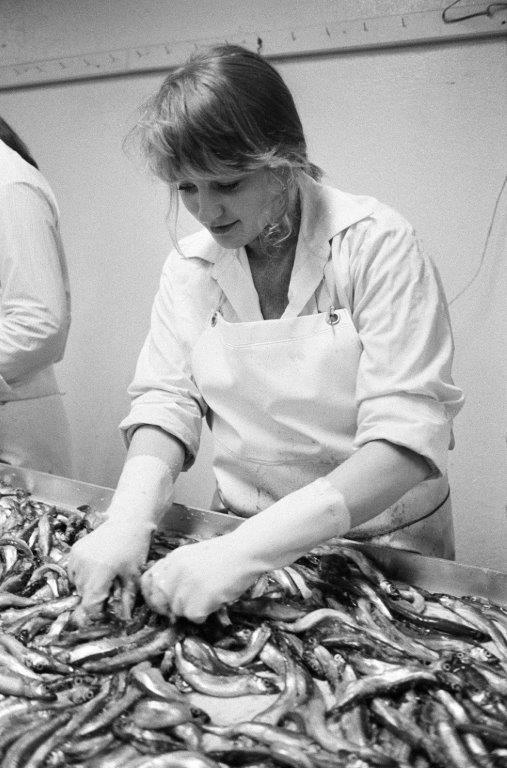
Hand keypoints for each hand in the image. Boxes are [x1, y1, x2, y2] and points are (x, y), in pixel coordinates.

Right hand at [67, 515, 151, 623]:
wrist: (128, 521)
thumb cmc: (135, 548)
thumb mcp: (134, 576)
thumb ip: (127, 599)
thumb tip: (124, 619)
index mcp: (100, 572)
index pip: (89, 604)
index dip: (98, 613)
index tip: (107, 612)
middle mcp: (84, 565)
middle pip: (84, 595)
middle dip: (96, 598)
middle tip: (111, 591)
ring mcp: (77, 556)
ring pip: (78, 584)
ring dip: (88, 587)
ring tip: (106, 578)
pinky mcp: (74, 550)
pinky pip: (73, 572)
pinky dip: (82, 575)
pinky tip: (97, 569)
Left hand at [140, 535, 259, 622]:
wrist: (245, 553)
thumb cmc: (226, 553)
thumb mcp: (194, 554)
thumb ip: (178, 568)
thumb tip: (167, 589)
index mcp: (173, 559)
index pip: (148, 581)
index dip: (151, 594)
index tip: (160, 601)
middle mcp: (174, 573)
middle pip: (160, 600)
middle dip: (169, 608)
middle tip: (186, 606)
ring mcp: (185, 588)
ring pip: (178, 611)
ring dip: (192, 609)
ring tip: (209, 597)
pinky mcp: (197, 602)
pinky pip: (194, 617)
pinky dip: (205, 614)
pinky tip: (216, 601)